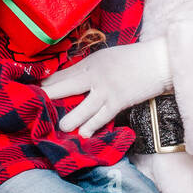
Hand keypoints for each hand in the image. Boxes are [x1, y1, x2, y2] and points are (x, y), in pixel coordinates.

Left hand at [40, 38, 171, 136]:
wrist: (158, 62)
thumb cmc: (134, 59)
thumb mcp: (108, 58)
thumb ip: (91, 68)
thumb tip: (72, 79)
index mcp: (92, 61)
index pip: (64, 73)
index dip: (49, 82)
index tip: (34, 89)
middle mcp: (95, 74)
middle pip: (66, 86)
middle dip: (49, 96)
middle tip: (34, 104)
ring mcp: (106, 89)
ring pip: (83, 107)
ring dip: (71, 118)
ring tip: (61, 127)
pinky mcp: (118, 101)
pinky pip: (102, 116)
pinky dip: (93, 126)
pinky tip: (84, 134)